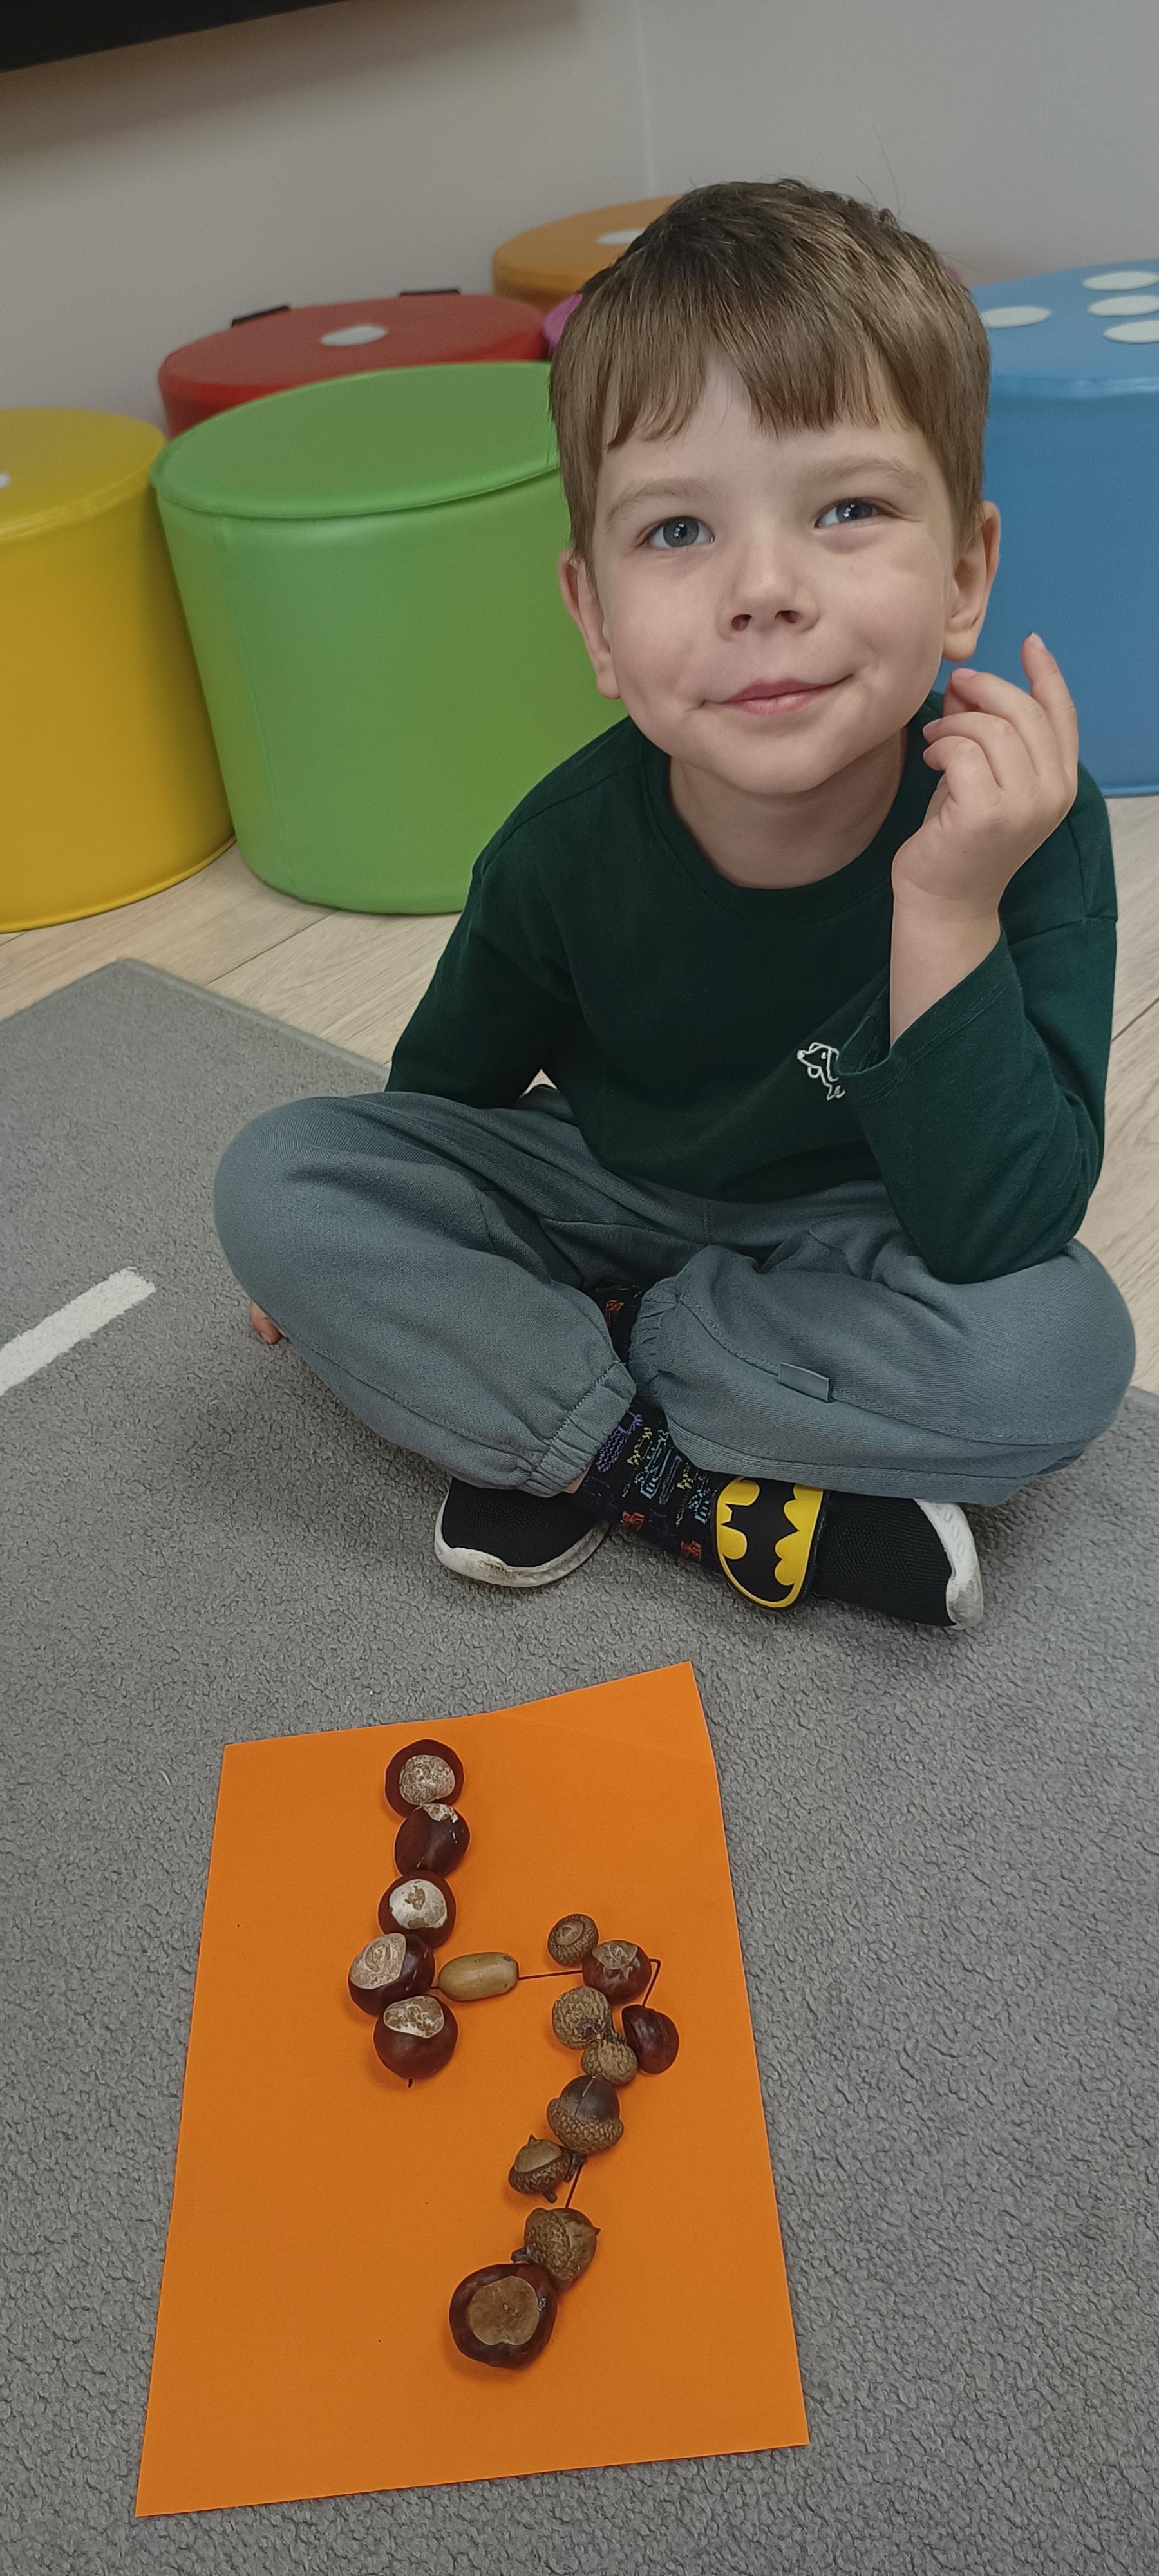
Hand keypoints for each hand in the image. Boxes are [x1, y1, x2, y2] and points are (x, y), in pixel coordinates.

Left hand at [892, 634, 1079, 912]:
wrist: (944, 901)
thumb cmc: (959, 838)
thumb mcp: (983, 777)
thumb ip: (985, 732)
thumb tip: (966, 681)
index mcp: (1061, 782)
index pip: (1061, 714)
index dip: (1046, 674)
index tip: (1030, 643)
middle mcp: (1053, 793)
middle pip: (1024, 712)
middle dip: (983, 690)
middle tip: (952, 692)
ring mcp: (1025, 805)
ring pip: (993, 729)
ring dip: (955, 723)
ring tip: (934, 739)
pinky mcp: (989, 814)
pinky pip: (964, 751)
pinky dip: (942, 746)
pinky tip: (930, 760)